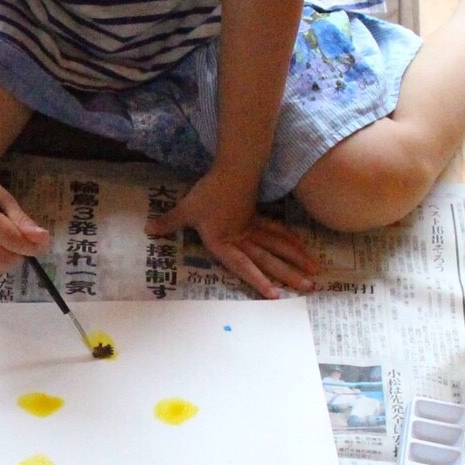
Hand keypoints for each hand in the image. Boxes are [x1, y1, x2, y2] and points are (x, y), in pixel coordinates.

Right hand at [0, 164, 50, 277]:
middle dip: (21, 255)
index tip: (45, 242)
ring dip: (9, 260)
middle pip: (4, 260)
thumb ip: (22, 221)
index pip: (12, 241)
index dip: (32, 245)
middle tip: (27, 243)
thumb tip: (43, 238)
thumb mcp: (5, 198)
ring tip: (10, 244)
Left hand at [147, 170, 319, 297]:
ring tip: (316, 272)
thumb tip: (148, 230)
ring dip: (296, 259)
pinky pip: (277, 232)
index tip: (275, 295)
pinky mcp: (257, 218)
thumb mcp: (186, 209)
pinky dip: (290, 240)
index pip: (242, 265)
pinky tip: (303, 248)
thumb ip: (169, 222)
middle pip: (268, 258)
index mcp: (224, 241)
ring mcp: (253, 228)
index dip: (257, 280)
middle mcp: (242, 238)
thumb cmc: (208, 193)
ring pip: (278, 247)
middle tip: (309, 288)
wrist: (231, 169)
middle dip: (288, 274)